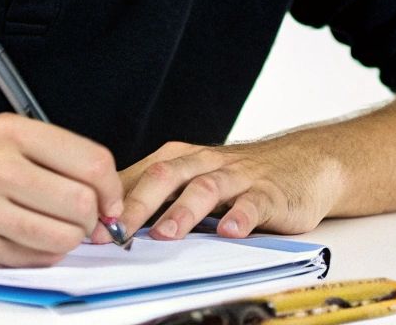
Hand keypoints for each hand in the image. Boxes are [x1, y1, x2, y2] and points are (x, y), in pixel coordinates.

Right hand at [0, 113, 125, 267]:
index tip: (111, 199)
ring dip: (69, 240)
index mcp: (9, 132)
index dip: (111, 187)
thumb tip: (105, 194)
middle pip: (80, 203)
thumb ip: (52, 158)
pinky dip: (41, 254)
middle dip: (93, 218)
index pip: (91, 161)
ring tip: (55, 229)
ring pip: (61, 237)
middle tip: (86, 220)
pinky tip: (26, 238)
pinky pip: (33, 259)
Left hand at [114, 136, 345, 241]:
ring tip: (166, 233)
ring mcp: (239, 178)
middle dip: (136, 205)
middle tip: (115, 231)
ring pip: (205, 188)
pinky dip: (241, 217)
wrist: (306, 162)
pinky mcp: (270, 193)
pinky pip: (253, 203)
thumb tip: (106, 226)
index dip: (111, 202)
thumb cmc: (242, 177)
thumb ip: (158, 198)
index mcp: (181, 161)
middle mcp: (206, 164)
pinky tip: (230, 231)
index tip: (88, 228)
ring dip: (183, 211)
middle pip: (165, 177)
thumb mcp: (195, 180)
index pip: (138, 177)